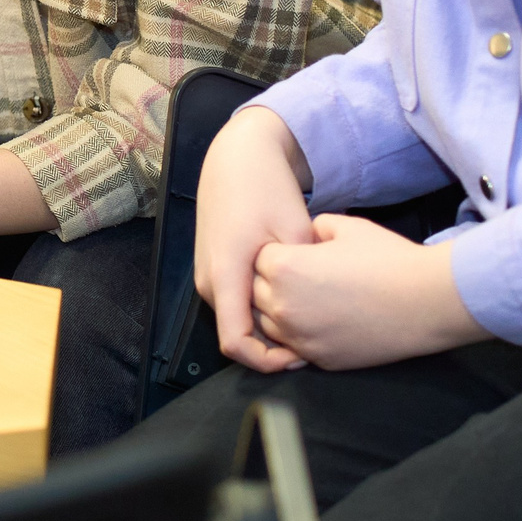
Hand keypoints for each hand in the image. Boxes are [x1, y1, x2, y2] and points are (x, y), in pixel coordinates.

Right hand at [193, 109, 316, 373]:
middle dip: (273, 345)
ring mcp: (206, 275)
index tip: (300, 358)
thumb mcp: (295, 231)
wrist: (237, 157)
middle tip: (315, 337)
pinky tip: (288, 295)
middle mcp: (207, 282)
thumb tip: (312, 312)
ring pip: (237, 318)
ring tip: (305, 315)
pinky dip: (259, 308)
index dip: (266, 363)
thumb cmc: (265, 188)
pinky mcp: (212, 268)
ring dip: (267, 325)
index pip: (235, 343)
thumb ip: (300, 276)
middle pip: (237, 334)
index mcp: (224, 275)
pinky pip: (235, 302)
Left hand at [252, 214, 484, 369]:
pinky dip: (300, 335)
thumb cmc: (388, 259)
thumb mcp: (346, 227)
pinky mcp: (319, 359)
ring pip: (270, 324)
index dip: (278, 252)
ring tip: (311, 298)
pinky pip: (294, 347)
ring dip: (281, 311)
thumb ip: (314, 227)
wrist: (426, 302)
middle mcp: (283, 306)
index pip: (259, 259)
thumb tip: (306, 235)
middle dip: (274, 282)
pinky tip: (322, 321)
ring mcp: (300, 338)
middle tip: (304, 275)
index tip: (299, 252)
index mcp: (284, 268)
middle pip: (258, 292)